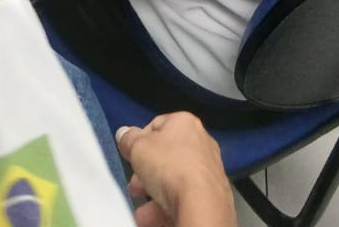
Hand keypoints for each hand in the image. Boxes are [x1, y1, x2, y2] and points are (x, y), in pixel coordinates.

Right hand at [116, 113, 235, 226]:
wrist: (202, 203)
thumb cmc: (170, 167)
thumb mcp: (137, 147)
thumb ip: (128, 139)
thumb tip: (124, 134)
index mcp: (185, 122)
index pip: (157, 125)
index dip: (140, 141)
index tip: (130, 156)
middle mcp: (201, 142)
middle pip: (166, 156)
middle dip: (147, 173)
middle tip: (135, 186)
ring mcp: (210, 169)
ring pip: (175, 181)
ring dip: (155, 195)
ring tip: (142, 211)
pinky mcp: (214, 194)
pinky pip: (186, 198)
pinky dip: (169, 207)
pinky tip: (154, 218)